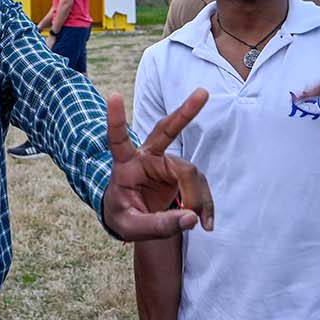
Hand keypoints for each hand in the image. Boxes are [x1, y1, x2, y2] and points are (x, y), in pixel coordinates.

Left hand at [102, 89, 213, 239]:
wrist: (132, 217)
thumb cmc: (123, 216)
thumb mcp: (131, 226)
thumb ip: (157, 225)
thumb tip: (191, 219)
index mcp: (125, 165)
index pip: (118, 140)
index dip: (115, 119)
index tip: (113, 95)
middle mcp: (146, 158)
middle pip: (166, 131)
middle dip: (185, 113)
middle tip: (203, 93)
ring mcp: (165, 163)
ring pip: (189, 172)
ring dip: (198, 198)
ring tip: (201, 224)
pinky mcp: (180, 173)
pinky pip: (199, 185)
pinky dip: (204, 204)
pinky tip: (206, 223)